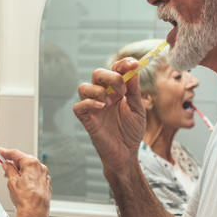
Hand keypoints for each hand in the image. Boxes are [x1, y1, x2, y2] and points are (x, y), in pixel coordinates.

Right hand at [0, 148, 50, 216]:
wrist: (35, 213)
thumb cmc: (25, 199)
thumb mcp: (11, 181)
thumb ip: (8, 170)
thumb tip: (7, 165)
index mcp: (32, 163)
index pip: (16, 154)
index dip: (6, 153)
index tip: (0, 152)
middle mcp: (40, 168)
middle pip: (24, 161)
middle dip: (14, 164)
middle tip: (5, 169)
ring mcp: (45, 176)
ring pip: (30, 170)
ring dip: (22, 172)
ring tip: (14, 182)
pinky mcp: (46, 184)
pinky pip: (35, 178)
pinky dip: (29, 179)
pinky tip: (23, 187)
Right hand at [73, 58, 145, 177]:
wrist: (127, 153)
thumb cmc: (132, 132)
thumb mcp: (138, 108)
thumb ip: (134, 90)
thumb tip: (134, 69)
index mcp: (116, 90)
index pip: (115, 70)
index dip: (123, 64)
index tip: (133, 64)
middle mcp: (103, 95)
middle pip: (97, 73)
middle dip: (111, 77)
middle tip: (122, 91)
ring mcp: (93, 107)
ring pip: (84, 87)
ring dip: (99, 91)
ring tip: (111, 103)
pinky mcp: (86, 119)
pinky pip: (79, 106)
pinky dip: (90, 103)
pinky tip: (102, 108)